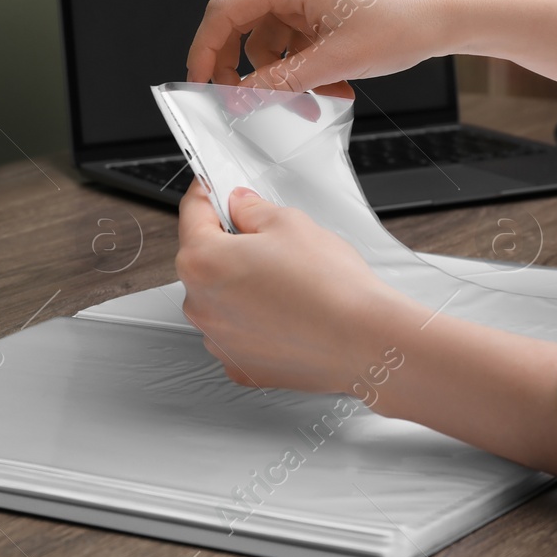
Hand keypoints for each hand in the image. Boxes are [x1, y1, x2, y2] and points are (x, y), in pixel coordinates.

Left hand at [175, 181, 406, 393]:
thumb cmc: (331, 286)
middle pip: (203, 260)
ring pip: (220, 299)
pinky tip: (286, 311)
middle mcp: (201, 306)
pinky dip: (254, 320)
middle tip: (267, 238)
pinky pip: (237, 332)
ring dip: (240, 285)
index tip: (215, 189)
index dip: (207, 194)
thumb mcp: (290, 223)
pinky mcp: (241, 366)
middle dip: (228, 244)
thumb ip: (252, 209)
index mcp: (203, 262)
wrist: (364, 341)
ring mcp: (219, 341)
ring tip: (285, 281)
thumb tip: (239, 205)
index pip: (192, 214)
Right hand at [185, 0, 463, 95]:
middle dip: (249, 70)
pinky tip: (332, 84)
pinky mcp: (322, 2)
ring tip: (316, 98)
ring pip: (271, 39)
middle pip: (245, 26)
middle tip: (249, 102)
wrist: (444, 15)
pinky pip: (295, 39)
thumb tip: (241, 96)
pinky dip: (304, 65)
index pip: (225, 11)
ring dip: (285, 74)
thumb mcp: (334, 62)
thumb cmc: (402, 23)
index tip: (199, 83)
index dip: (205, 50)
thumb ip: (279, 81)